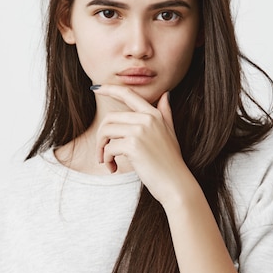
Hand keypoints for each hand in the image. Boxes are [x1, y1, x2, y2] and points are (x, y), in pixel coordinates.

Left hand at [92, 84, 192, 204]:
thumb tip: (166, 94)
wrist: (176, 184)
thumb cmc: (171, 162)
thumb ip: (165, 113)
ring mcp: (140, 131)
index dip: (109, 89)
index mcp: (153, 114)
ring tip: (106, 161)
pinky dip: (106, 159)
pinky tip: (113, 168)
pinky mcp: (133, 145)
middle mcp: (147, 119)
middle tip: (102, 153)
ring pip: (106, 131)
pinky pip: (109, 148)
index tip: (95, 88)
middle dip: (101, 136)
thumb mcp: (170, 133)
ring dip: (101, 148)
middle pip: (110, 118)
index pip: (128, 94)